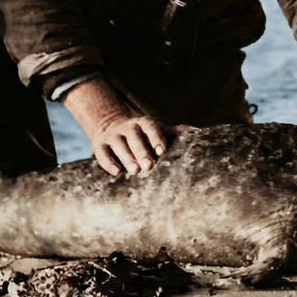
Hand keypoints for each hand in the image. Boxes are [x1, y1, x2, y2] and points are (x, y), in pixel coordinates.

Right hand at [61, 77, 183, 176]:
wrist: (110, 125)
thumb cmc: (142, 133)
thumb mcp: (156, 129)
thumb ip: (174, 131)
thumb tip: (197, 131)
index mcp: (144, 123)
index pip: (151, 128)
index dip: (156, 138)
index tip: (162, 151)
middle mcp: (128, 127)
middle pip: (134, 138)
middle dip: (142, 151)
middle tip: (149, 166)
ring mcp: (113, 136)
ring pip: (119, 145)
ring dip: (126, 157)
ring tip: (135, 170)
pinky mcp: (99, 146)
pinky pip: (102, 153)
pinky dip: (108, 163)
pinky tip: (117, 172)